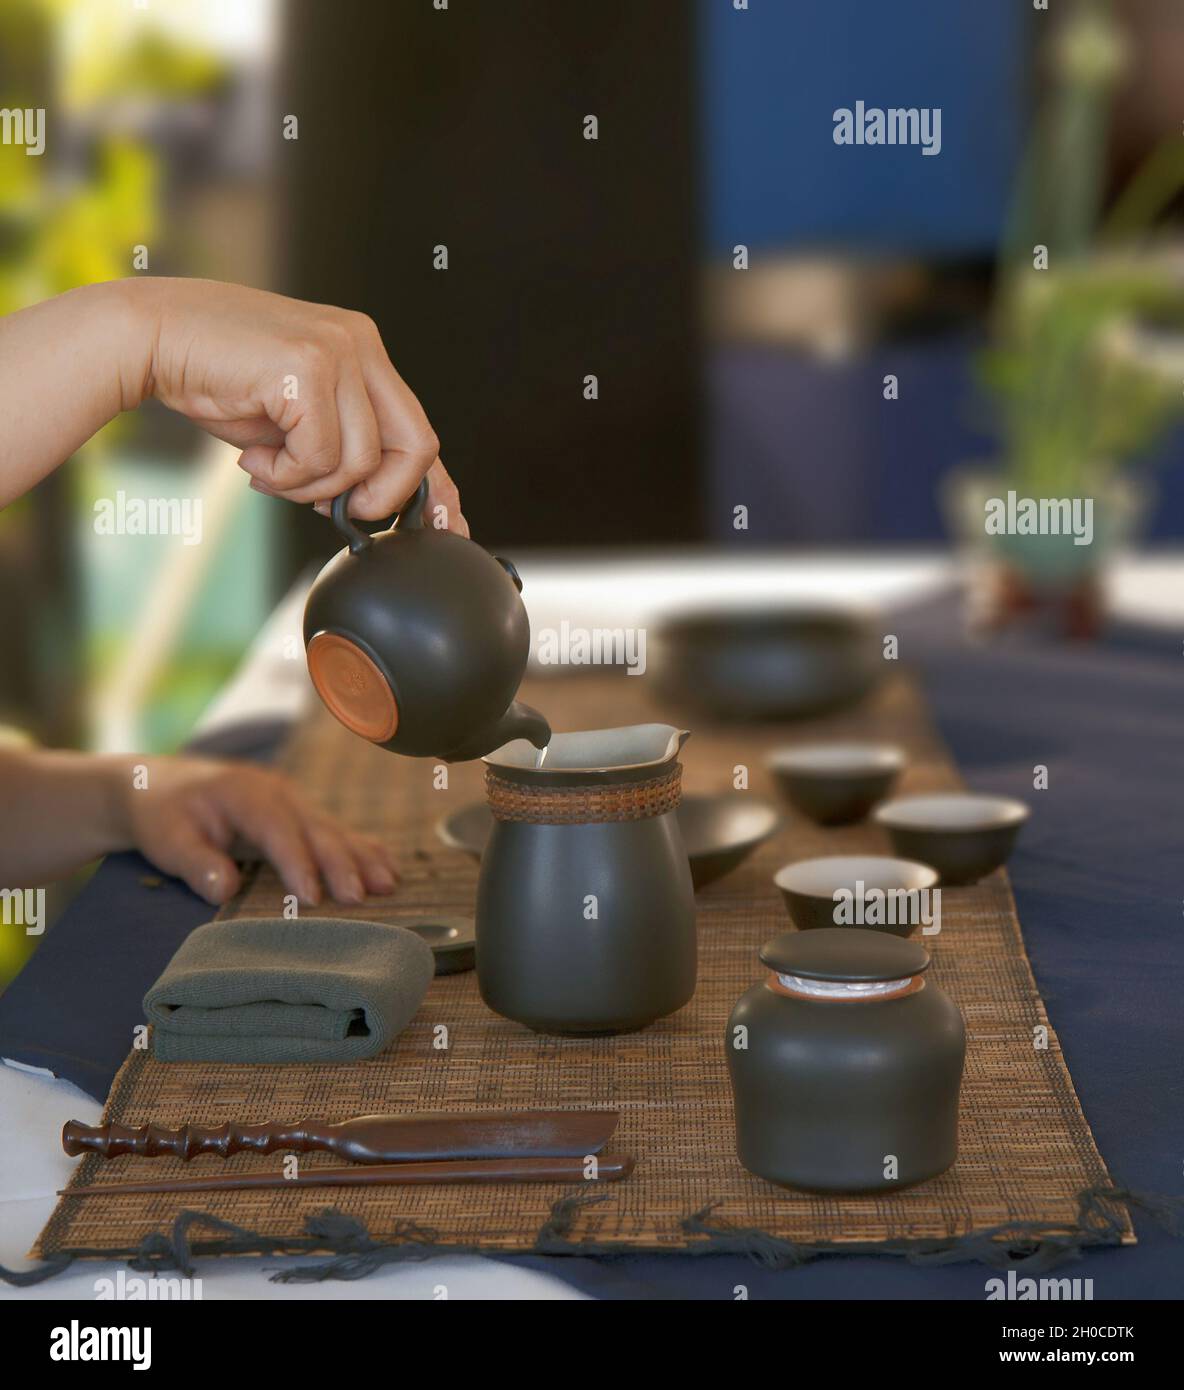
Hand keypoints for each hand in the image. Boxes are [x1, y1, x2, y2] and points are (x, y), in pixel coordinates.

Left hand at [118, 757, 398, 907]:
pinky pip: (336, 831)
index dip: (298, 862)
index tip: (312, 898)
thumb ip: (194, 862)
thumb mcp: (165, 838)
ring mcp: (293, 800)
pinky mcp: (299, 813)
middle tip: (361, 897)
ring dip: (363, 857)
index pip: (278, 829)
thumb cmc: (163, 813)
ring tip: (389, 885)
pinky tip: (388, 868)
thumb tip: (225, 889)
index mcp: (245, 792)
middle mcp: (277, 792)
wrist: (160, 784)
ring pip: (334, 829)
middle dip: (342, 863)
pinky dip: (363, 850)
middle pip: (317, 828)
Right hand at [141, 278, 467, 531]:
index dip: (437, 488)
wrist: (150, 339)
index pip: (419, 429)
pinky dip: (287, 474)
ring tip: (270, 469)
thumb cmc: (216, 380)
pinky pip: (322, 455)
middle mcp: (361, 343)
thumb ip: (338, 450)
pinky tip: (255, 459)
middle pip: (416, 445)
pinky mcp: (309, 366)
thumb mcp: (294, 422)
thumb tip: (371, 505)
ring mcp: (339, 349)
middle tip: (327, 506)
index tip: (449, 527)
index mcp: (363, 352)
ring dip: (311, 485)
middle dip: (380, 496)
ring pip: (362, 460)